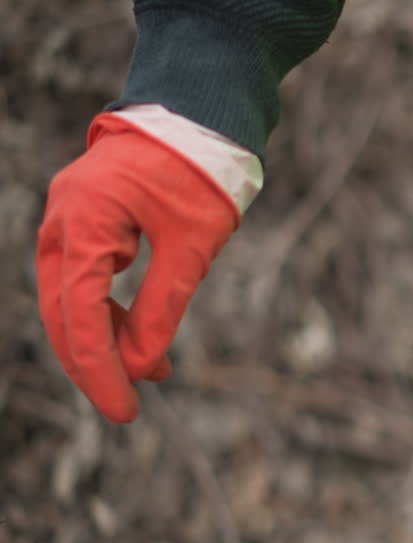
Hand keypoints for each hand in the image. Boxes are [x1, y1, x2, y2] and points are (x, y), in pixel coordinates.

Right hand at [37, 114, 239, 422]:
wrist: (199, 113)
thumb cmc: (201, 172)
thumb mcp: (193, 246)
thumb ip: (163, 307)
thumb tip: (144, 367)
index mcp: (86, 221)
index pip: (81, 315)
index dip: (101, 369)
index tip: (125, 412)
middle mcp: (64, 220)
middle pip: (64, 311)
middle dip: (93, 363)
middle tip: (127, 409)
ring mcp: (70, 217)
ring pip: (72, 297)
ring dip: (105, 339)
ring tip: (152, 372)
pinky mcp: (87, 219)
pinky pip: (86, 276)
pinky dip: (110, 310)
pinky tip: (143, 339)